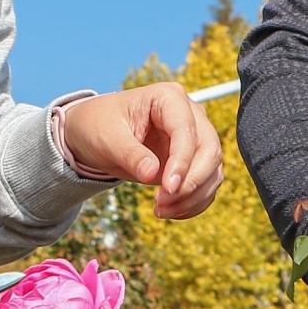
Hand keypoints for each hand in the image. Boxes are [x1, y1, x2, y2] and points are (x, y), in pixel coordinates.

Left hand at [60, 84, 224, 218]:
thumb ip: (131, 154)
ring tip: (161, 210)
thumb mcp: (107, 137)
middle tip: (163, 202)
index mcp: (169, 97)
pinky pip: (206, 184)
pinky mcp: (192, 161)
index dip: (182, 161)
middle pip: (209, 150)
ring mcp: (194, 138)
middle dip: (191, 182)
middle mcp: (189, 115)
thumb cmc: (99, 124)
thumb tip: (152, 174)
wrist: (95, 133)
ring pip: (212, 170)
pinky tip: (171, 211)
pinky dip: (193, 202)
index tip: (168, 188)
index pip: (187, 130)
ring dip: (192, 197)